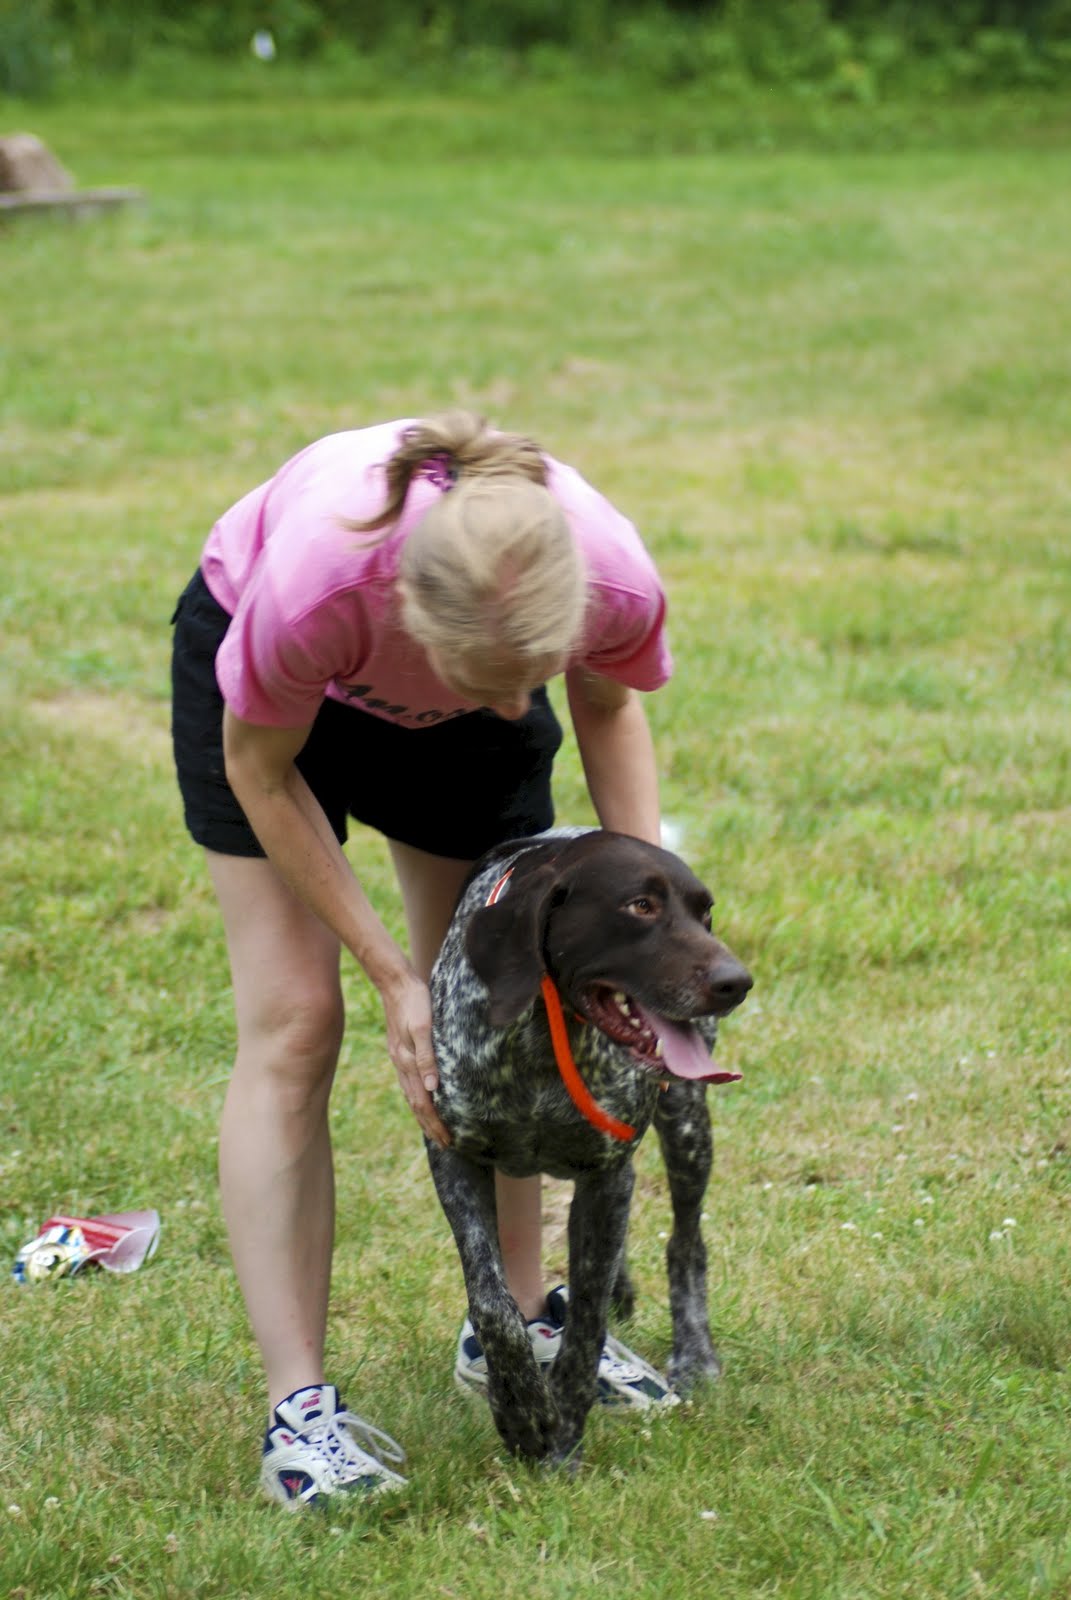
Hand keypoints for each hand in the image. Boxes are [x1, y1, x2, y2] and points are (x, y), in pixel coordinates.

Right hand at [380, 970, 450, 1148]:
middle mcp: (402, 1064)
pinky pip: (409, 1082)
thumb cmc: (414, 1001)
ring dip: (423, 1115)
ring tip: (434, 1130)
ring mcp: (400, 1058)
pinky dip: (418, 1097)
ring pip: (411, 1095)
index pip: (423, 1102)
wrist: (395, 982)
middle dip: (430, 1126)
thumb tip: (433, 1089)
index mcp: (408, 1062)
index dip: (435, 1123)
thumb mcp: (423, 1026)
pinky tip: (423, 1098)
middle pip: (416, 1104)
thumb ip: (427, 1056)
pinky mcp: (401, 1050)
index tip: (448, 1140)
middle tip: (445, 1144)